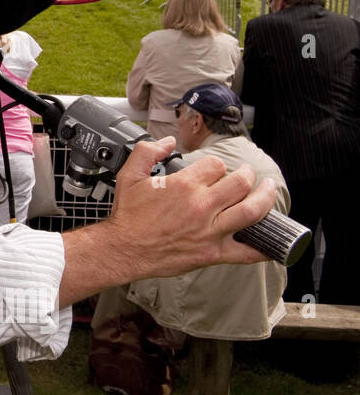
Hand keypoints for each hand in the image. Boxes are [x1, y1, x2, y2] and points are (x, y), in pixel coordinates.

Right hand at [63, 138, 276, 303]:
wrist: (122, 249)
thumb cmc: (127, 216)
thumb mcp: (129, 175)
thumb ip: (147, 151)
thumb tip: (166, 141)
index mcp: (184, 185)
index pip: (216, 165)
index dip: (215, 165)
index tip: (211, 171)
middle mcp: (201, 206)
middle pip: (240, 182)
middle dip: (246, 175)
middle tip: (246, 175)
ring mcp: (210, 230)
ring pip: (251, 211)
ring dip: (265, 198)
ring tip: (268, 190)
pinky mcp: (212, 252)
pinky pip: (246, 252)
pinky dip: (263, 248)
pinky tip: (271, 242)